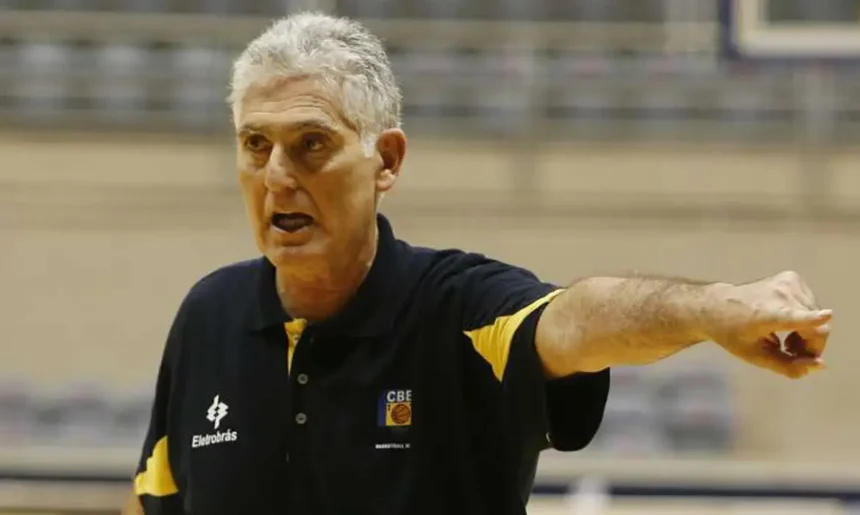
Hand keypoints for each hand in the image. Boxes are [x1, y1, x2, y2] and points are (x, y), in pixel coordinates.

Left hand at [705, 271, 831, 378]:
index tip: (826, 316)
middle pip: (817, 327)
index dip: (813, 319)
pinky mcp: (791, 277)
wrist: (715, 306)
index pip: (794, 317)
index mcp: (768, 315)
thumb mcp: (755, 356)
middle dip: (811, 345)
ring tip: (785, 340)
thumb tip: (819, 366)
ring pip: (817, 315)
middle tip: (790, 353)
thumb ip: (788, 365)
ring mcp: (786, 282)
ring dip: (808, 332)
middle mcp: (779, 294)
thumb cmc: (732, 334)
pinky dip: (804, 316)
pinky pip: (810, 303)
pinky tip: (786, 323)